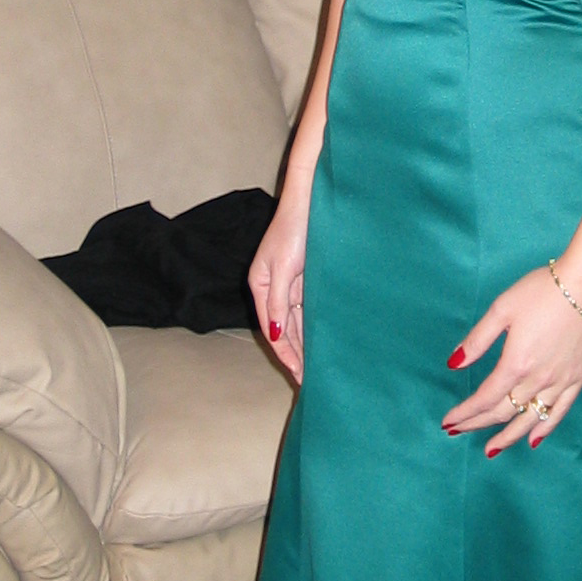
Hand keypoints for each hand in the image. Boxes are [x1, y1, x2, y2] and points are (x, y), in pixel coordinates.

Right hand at [248, 192, 307, 382]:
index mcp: (260, 286)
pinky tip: (321, 342)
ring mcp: (290, 283)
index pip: (273, 330)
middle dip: (295, 356)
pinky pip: (308, 310)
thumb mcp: (282, 267)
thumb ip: (278, 302)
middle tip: (309, 382)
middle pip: (284, 330)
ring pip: (297, 323)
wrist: (310, 199)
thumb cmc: (294, 229)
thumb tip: (278, 334)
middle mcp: (272, 288)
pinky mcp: (306, 277)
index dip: (286, 354)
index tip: (299, 376)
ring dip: (305, 345)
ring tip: (316, 369)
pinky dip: (313, 327)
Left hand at [441, 264, 581, 452]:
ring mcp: (561, 381)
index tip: (448, 422)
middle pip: (503, 411)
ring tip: (491, 449)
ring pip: (530, 419)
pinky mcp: (579, 378)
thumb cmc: (543, 291)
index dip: (464, 413)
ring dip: (508, 436)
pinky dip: (545, 428)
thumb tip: (454, 364)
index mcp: (515, 363)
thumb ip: (477, 340)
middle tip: (459, 432)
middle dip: (477, 424)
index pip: (484, 398)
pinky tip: (533, 439)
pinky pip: (559, 411)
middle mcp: (538, 379)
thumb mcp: (502, 309)